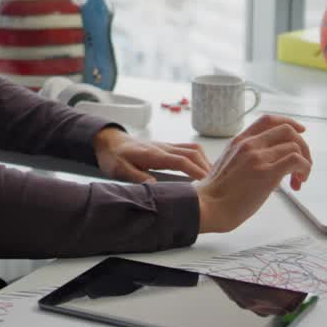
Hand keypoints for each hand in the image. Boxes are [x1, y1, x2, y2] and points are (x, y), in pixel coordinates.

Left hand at [93, 127, 211, 182]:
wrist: (109, 141)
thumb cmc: (114, 156)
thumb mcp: (119, 169)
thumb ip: (136, 177)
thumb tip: (154, 186)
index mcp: (153, 154)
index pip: (181, 160)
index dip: (195, 170)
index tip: (207, 182)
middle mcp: (163, 147)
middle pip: (192, 152)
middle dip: (206, 167)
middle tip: (216, 184)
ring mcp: (166, 146)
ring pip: (192, 149)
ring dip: (204, 161)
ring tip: (212, 178)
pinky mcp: (167, 147)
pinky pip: (188, 148)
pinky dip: (199, 157)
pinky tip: (202, 168)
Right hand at [196, 115, 311, 233]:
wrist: (208, 207)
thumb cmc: (217, 193)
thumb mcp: (228, 163)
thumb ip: (246, 157)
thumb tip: (269, 163)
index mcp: (239, 141)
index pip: (268, 120)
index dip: (289, 122)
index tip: (300, 131)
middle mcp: (249, 145)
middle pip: (287, 130)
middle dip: (302, 147)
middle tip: (302, 166)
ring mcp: (258, 158)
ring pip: (295, 146)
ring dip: (305, 163)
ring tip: (298, 181)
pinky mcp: (266, 173)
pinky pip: (296, 160)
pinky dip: (304, 169)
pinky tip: (298, 182)